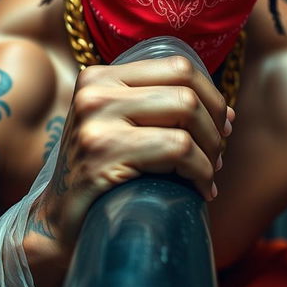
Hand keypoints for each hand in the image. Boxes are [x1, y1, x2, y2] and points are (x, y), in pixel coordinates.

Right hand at [36, 55, 232, 252]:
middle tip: (218, 156)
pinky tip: (200, 189)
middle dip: (215, 127)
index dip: (212, 96)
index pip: (178, 66)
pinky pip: (178, 149)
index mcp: (100, 76)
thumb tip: (228, 113)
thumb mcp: (122, 126)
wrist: (58, 220)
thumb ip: (162, 109)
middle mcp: (95, 92)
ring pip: (186, 115)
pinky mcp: (102, 155)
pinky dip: (201, 171)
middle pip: (186, 91)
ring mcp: (95, 122)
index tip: (222, 126)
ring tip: (208, 174)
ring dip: (211, 151)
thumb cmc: (103, 173)